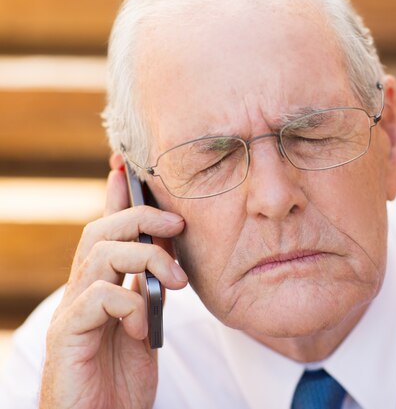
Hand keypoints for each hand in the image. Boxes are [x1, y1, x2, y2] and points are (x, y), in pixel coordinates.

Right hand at [39, 155, 186, 408]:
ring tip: (176, 282)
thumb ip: (150, 287)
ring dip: (147, 259)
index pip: (108, 228)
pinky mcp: (69, 336)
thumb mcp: (146, 322)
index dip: (118, 195)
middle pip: (100, 231)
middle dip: (141, 217)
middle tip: (178, 225)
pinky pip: (99, 298)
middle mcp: (83, 291)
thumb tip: (168, 249)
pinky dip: (131, 304)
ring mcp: (73, 312)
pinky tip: (145, 327)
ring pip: (100, 255)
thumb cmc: (122, 376)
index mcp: (103, 284)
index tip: (128, 165)